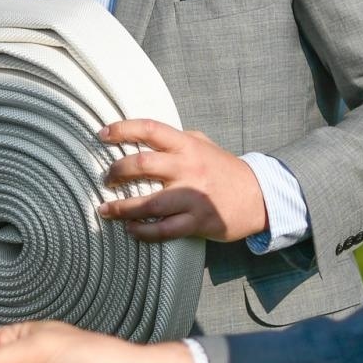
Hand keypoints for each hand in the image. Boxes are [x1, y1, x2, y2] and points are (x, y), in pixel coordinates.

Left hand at [97, 119, 266, 241]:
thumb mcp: (204, 144)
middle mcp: (188, 168)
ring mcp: (193, 197)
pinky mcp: (198, 222)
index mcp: (187, 146)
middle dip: (116, 172)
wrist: (260, 196)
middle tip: (105, 179)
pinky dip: (143, 232)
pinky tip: (131, 230)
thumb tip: (147, 135)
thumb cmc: (225, 169)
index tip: (102, 135)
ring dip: (121, 208)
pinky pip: (164, 229)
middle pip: (142, 165)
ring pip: (149, 203)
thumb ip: (178, 139)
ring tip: (105, 210)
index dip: (122, 130)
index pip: (150, 130)